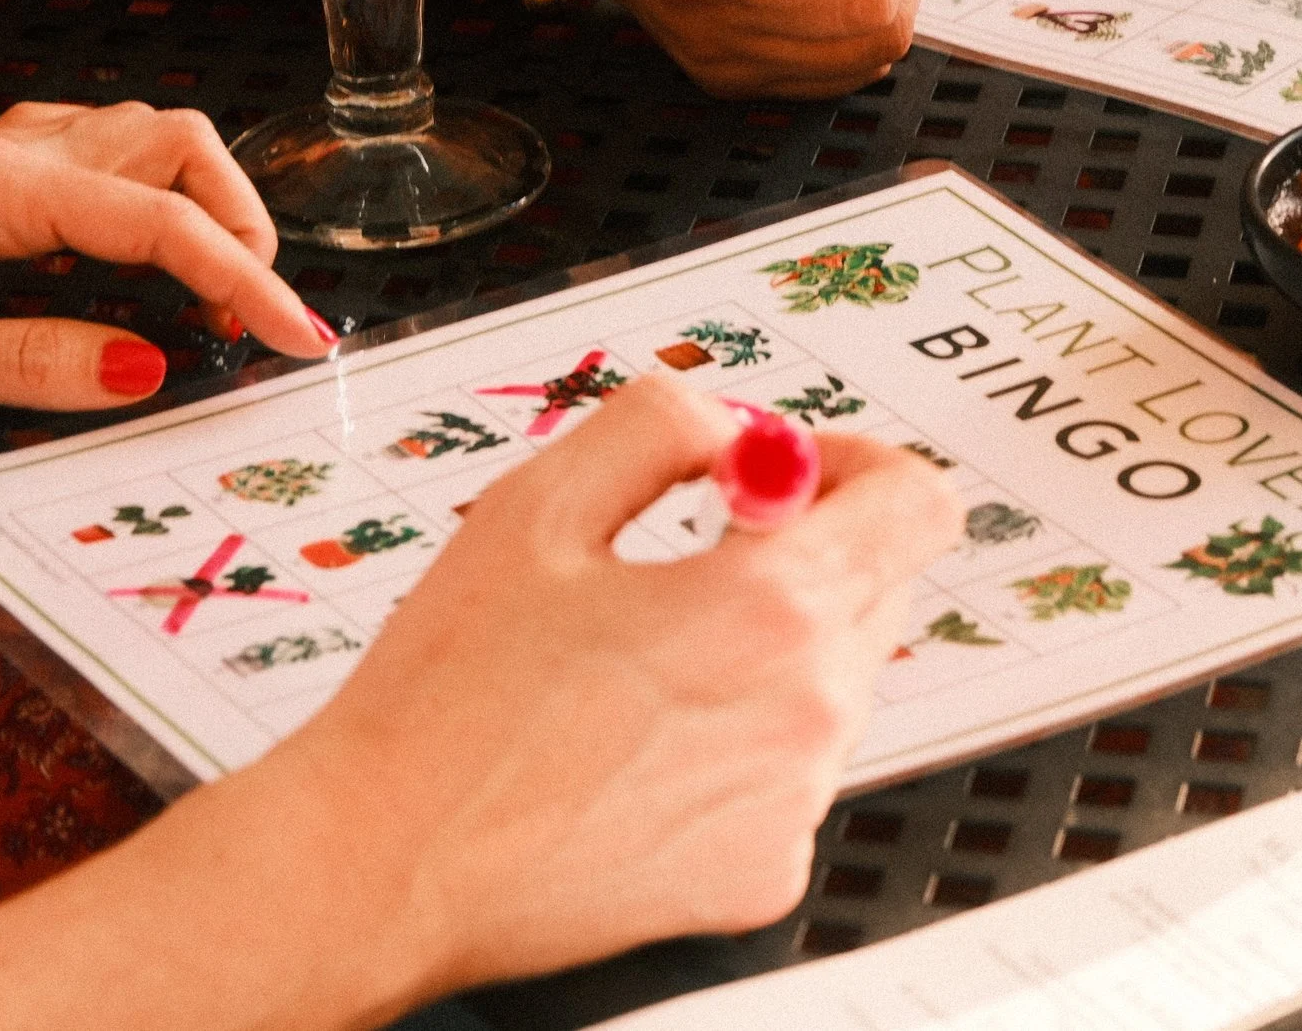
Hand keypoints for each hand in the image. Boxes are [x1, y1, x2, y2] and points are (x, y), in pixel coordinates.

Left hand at [0, 101, 329, 431]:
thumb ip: (26, 364)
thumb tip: (148, 365)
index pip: (158, 218)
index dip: (243, 278)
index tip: (298, 339)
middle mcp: (0, 156)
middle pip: (173, 144)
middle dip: (240, 221)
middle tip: (252, 318)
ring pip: (144, 140)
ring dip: (203, 206)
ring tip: (213, 298)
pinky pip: (99, 161)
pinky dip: (152, 203)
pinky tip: (141, 266)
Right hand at [271, 377, 960, 990]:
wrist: (385, 863)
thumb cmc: (445, 698)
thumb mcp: (539, 504)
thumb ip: (661, 427)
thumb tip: (736, 427)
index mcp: (768, 609)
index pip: (917, 504)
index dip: (861, 465)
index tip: (795, 473)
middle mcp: (806, 712)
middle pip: (879, 588)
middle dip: (805, 552)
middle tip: (694, 560)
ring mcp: (793, 804)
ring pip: (833, 684)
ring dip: (768, 654)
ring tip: (638, 671)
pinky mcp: (766, 874)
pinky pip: (790, 776)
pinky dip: (738, 748)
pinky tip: (636, 749)